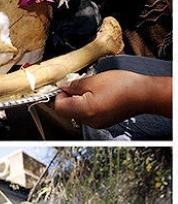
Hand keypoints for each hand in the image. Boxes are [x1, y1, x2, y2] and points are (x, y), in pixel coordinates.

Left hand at [54, 71, 171, 127]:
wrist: (144, 94)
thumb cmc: (123, 86)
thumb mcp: (94, 80)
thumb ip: (74, 85)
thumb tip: (62, 86)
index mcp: (83, 110)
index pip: (58, 107)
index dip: (60, 94)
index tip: (66, 86)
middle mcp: (88, 121)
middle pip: (68, 110)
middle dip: (71, 97)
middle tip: (83, 85)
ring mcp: (96, 123)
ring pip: (78, 112)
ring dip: (81, 100)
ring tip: (95, 90)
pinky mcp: (103, 122)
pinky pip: (89, 114)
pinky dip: (90, 105)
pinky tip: (101, 96)